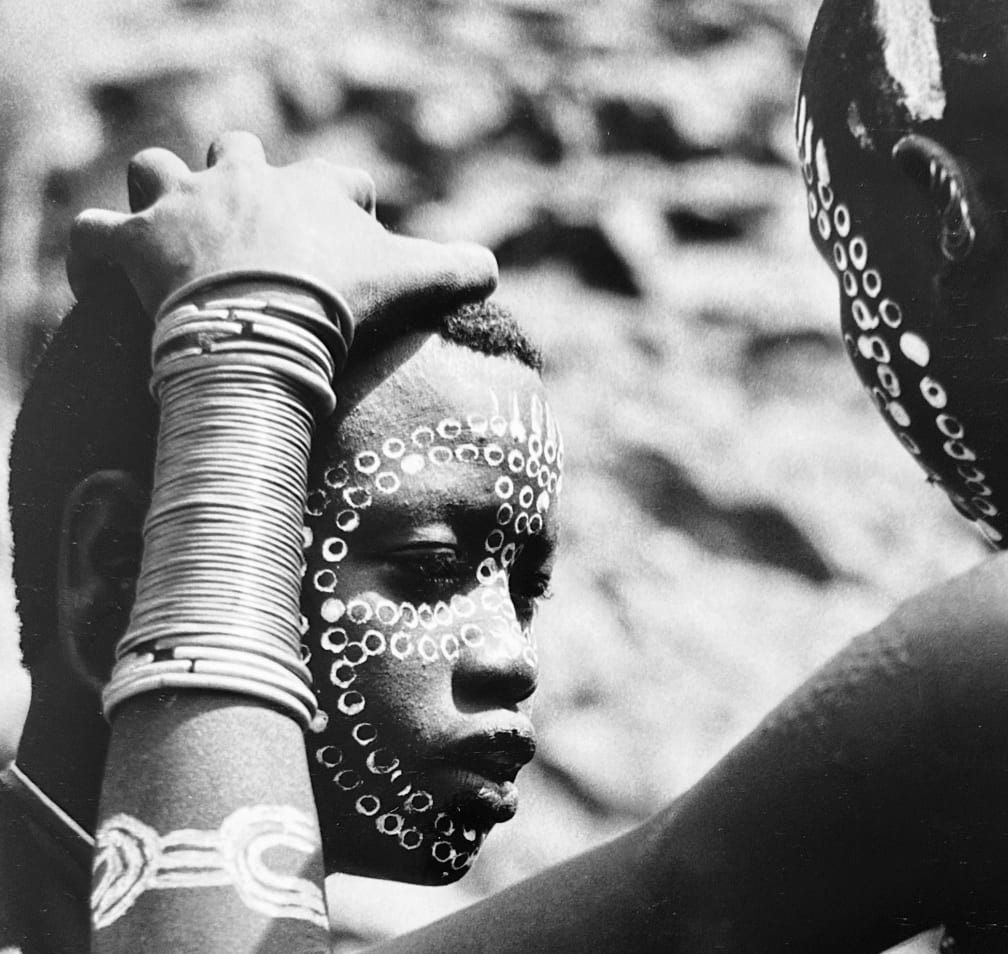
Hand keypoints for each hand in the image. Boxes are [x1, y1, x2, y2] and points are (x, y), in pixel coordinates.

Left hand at [68, 131, 496, 332]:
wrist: (265, 324)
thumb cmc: (337, 301)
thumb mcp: (411, 281)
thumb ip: (457, 269)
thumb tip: (490, 268)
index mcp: (309, 188)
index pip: (336, 182)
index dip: (347, 212)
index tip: (353, 254)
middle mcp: (241, 181)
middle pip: (237, 152)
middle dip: (242, 180)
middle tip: (255, 239)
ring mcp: (182, 208)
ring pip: (154, 169)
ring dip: (160, 196)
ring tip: (172, 237)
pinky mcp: (133, 247)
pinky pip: (92, 236)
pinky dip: (94, 255)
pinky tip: (105, 277)